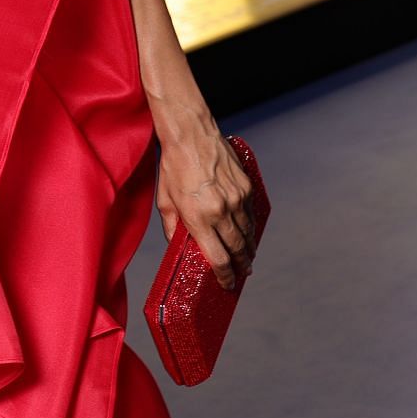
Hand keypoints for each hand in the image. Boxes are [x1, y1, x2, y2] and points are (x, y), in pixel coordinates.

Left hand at [156, 126, 255, 291]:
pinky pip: (251, 213)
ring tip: (247, 257)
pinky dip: (251, 226)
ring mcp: (236, 198)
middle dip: (240, 265)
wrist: (191, 133)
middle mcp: (221, 211)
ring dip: (248, 248)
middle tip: (242, 273)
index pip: (217, 258)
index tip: (227, 284)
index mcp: (198, 217)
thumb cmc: (173, 165)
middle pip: (237, 249)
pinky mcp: (246, 186)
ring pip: (247, 232)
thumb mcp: (165, 200)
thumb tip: (179, 246)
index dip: (224, 276)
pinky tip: (248, 232)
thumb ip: (173, 227)